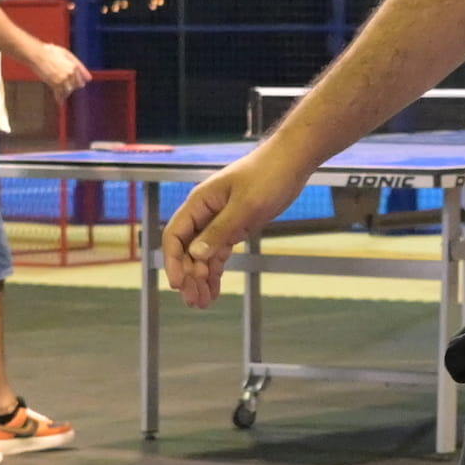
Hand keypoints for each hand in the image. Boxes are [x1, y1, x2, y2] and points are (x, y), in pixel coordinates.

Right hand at [28, 42, 88, 99]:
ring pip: (68, 91)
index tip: (80, 85)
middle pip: (75, 86)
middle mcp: (70, 74)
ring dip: (66, 93)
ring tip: (63, 94)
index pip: (81, 79)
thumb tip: (89, 79)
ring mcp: (62, 79)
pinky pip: (59, 94)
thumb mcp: (67, 54)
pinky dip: (60, 98)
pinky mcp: (54, 84)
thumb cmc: (51, 51)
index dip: (79, 82)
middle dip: (72, 86)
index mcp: (74, 66)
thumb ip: (79, 66)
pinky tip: (60, 101)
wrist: (38, 54)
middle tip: (68, 86)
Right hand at [161, 149, 307, 307]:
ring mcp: (219, 220)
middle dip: (189, 276)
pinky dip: (216, 271)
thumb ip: (220, 230)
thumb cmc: (268, 175)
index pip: (175, 236)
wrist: (291, 161)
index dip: (173, 261)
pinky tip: (214, 289)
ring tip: (203, 302)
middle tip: (195, 301)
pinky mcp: (234, 226)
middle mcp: (205, 213)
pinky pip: (218, 252)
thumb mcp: (245, 206)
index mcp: (200, 203)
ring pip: (202, 254)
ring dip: (201, 278)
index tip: (179, 284)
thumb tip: (195, 255)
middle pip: (187, 250)